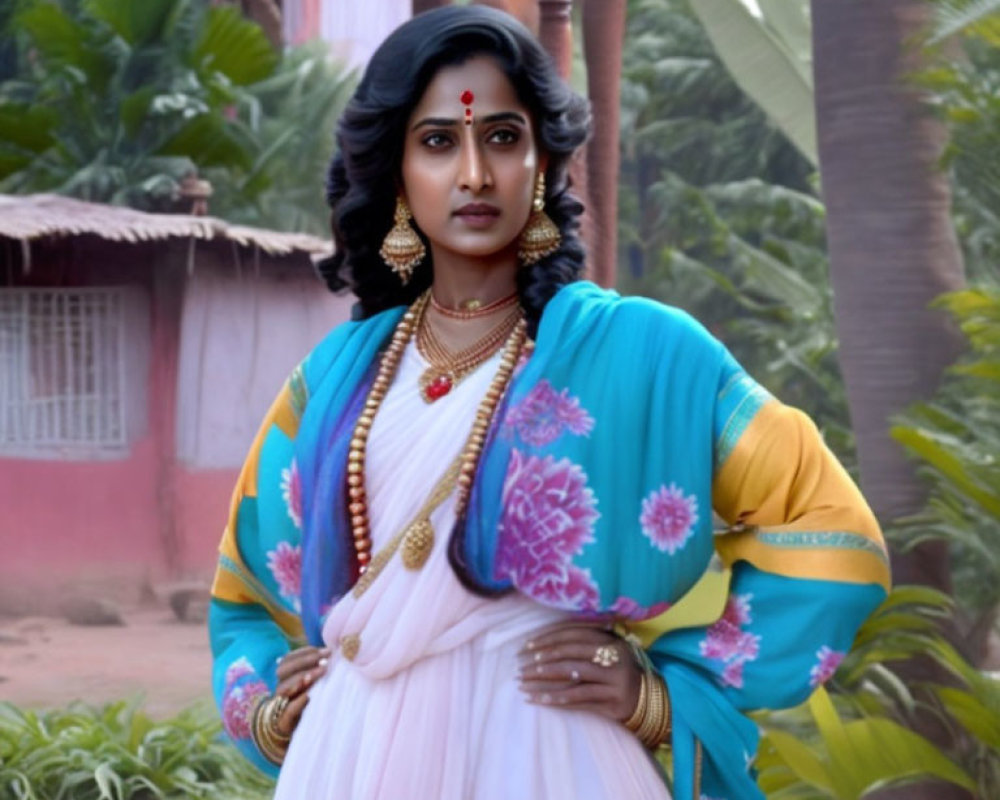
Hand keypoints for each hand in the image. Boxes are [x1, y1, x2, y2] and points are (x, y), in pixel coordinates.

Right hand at [272, 645, 330, 736]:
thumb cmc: (312, 705)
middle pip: (283, 670)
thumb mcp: (315, 686)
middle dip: (304, 661)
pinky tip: (309, 696)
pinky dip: (297, 702)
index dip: (304, 653)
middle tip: (326, 661)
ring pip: (283, 688)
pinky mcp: (285, 722)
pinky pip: (288, 711)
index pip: (288, 659)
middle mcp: (282, 688)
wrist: (303, 735)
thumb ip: (319, 671)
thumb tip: (335, 653)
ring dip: (301, 677)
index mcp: (286, 678)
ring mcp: (281, 704)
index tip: (326, 650)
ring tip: (320, 672)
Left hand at [517, 622, 641, 721]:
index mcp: (612, 642)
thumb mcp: (612, 651)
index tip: (528, 646)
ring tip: (525, 683)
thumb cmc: (621, 671)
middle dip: (543, 660)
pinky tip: (540, 700)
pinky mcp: (612, 703)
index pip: (574, 636)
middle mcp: (614, 660)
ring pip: (572, 678)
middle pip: (571, 656)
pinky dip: (557, 700)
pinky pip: (579, 700)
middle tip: (523, 666)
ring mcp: (614, 682)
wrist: (650, 700)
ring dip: (545, 681)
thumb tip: (547, 641)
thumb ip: (588, 642)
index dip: (549, 639)